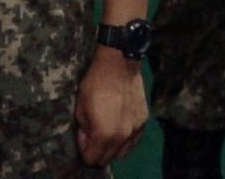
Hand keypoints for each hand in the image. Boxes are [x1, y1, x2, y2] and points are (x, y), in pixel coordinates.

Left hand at [74, 51, 148, 169]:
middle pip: (107, 159)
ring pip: (122, 153)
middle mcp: (123, 136)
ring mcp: (136, 129)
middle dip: (97, 150)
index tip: (84, 133)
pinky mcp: (144, 121)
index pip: (92, 159)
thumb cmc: (95, 84)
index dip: (85, 148)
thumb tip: (90, 138)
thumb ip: (85, 130)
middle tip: (93, 131)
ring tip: (107, 129)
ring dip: (112, 146)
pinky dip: (124, 138)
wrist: (119, 64)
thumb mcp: (80, 108)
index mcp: (105, 134)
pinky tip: (119, 124)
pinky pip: (133, 141)